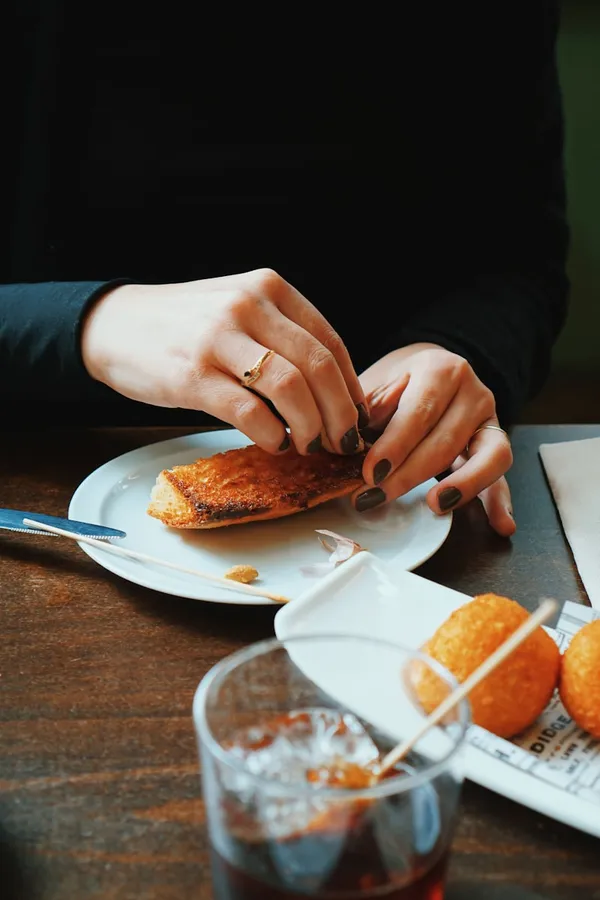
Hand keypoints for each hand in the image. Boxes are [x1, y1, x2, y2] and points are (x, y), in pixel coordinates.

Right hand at [81, 269, 367, 454]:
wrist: (116, 325)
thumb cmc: (186, 325)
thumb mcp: (240, 309)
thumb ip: (282, 335)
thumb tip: (334, 392)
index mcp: (270, 288)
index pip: (330, 342)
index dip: (352, 388)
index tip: (359, 419)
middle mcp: (248, 305)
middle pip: (318, 367)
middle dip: (341, 414)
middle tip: (344, 443)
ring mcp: (220, 338)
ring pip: (291, 388)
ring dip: (311, 426)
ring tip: (310, 445)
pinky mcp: (194, 374)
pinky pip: (250, 411)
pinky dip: (272, 434)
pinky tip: (275, 442)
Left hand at [353, 343, 514, 536]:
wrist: (429, 371)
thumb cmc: (396, 383)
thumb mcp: (376, 383)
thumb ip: (369, 409)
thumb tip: (357, 442)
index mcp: (441, 370)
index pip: (420, 411)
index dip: (395, 445)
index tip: (371, 472)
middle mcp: (473, 391)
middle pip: (448, 440)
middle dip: (411, 474)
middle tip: (378, 496)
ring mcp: (490, 419)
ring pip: (487, 455)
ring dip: (462, 486)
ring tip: (435, 505)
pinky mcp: (496, 445)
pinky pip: (501, 474)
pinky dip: (502, 500)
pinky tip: (501, 525)